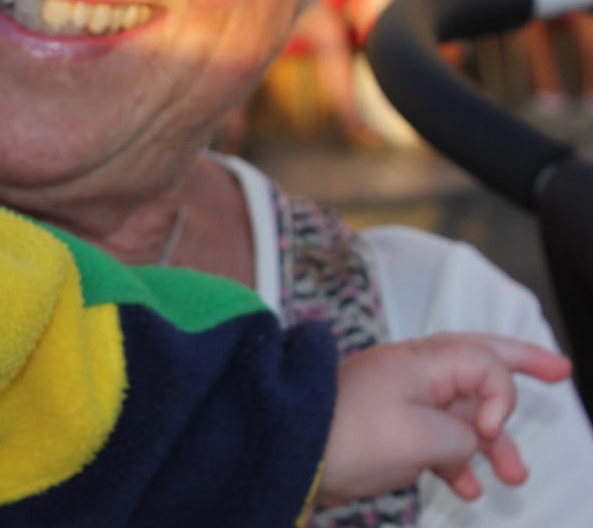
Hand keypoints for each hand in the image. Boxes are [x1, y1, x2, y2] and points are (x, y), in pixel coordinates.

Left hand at [319, 332, 572, 505]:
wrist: (291, 455)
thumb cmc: (349, 437)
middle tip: (561, 370)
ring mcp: (401, 403)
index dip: (502, 398)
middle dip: (520, 369)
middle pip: (478, 365)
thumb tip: (468, 441)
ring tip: (515, 477)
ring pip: (461, 415)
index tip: (487, 431)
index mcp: (418, 362)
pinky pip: (437, 441)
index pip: (484, 364)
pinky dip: (457, 463)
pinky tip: (469, 489)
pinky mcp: (390, 432)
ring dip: (491, 444)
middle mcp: (413, 375)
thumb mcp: (421, 438)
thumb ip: (461, 435)